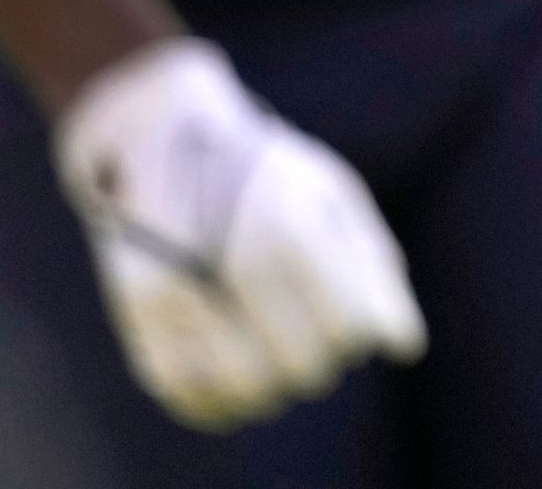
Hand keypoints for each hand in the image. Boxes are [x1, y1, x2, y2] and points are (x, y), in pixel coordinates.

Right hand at [52, 39, 424, 429]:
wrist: (158, 138)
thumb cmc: (263, 175)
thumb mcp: (331, 195)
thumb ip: (373, 270)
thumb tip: (404, 348)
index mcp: (292, 229)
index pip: (348, 331)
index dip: (356, 337)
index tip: (346, 320)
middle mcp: (234, 262)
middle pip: (302, 368)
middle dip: (315, 363)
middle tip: (305, 339)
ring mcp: (180, 293)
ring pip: (247, 392)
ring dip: (270, 390)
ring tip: (269, 360)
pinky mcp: (136, 318)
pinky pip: (187, 395)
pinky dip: (217, 403)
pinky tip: (228, 380)